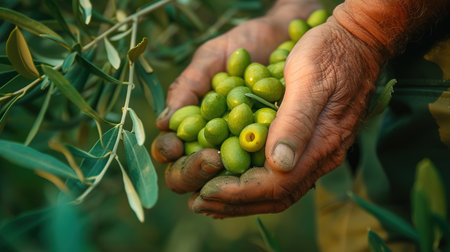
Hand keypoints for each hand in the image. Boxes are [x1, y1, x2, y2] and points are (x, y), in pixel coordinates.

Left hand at [152, 12, 384, 217]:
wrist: (358, 42)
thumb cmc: (329, 53)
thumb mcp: (308, 79)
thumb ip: (295, 122)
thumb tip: (278, 164)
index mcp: (321, 144)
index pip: (275, 185)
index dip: (238, 191)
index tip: (206, 190)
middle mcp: (322, 157)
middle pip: (276, 197)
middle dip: (235, 203)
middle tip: (199, 202)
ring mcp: (319, 154)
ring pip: (279, 192)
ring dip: (242, 200)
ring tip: (210, 200)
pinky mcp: (313, 146)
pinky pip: (282, 178)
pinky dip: (254, 187)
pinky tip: (234, 183)